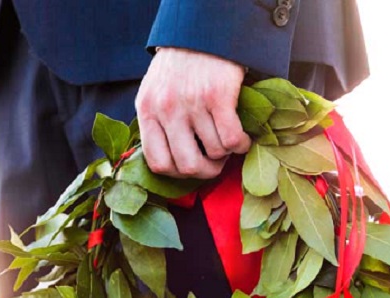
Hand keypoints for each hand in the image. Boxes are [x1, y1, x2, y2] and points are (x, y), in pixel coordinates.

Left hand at [136, 48, 251, 178]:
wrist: (201, 32)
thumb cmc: (178, 67)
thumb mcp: (154, 93)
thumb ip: (156, 123)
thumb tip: (168, 161)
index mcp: (147, 111)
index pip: (157, 163)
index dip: (177, 173)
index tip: (191, 168)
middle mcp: (167, 109)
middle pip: (187, 166)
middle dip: (205, 171)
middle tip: (215, 164)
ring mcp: (192, 103)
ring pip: (214, 153)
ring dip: (226, 155)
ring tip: (228, 144)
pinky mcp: (218, 96)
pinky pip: (231, 139)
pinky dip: (241, 145)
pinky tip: (242, 139)